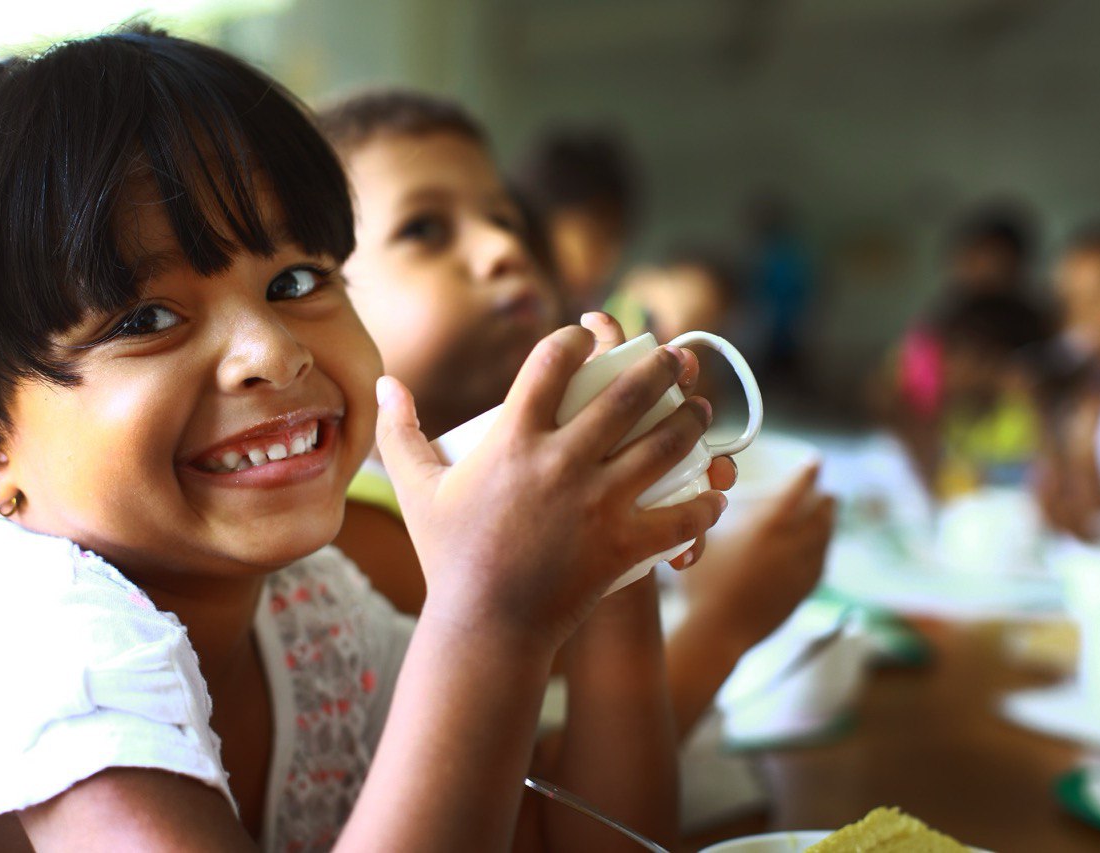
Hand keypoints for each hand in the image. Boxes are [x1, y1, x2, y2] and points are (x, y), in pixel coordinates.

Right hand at [375, 324, 728, 650]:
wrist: (485, 627)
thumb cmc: (449, 556)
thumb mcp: (416, 489)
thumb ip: (399, 432)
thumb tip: (385, 382)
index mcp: (514, 440)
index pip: (553, 361)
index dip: (578, 338)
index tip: (590, 336)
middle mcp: (561, 462)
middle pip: (627, 393)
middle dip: (659, 366)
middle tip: (671, 362)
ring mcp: (597, 504)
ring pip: (665, 444)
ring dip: (692, 421)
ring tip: (699, 412)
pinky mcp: (625, 545)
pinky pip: (681, 517)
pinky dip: (705, 504)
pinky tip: (714, 493)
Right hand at [682, 462, 834, 651]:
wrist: (717, 633)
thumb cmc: (701, 586)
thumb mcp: (700, 541)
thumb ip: (710, 517)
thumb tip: (712, 499)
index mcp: (766, 530)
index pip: (795, 493)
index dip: (807, 475)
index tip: (816, 462)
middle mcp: (789, 548)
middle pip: (818, 518)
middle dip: (825, 501)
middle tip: (829, 492)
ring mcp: (798, 574)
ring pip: (823, 543)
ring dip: (829, 526)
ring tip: (830, 517)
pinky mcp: (800, 595)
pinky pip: (820, 567)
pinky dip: (824, 552)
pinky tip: (822, 552)